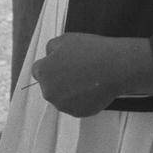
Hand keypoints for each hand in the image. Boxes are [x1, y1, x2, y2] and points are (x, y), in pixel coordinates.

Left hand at [32, 33, 152, 116]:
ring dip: (69, 91)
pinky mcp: (78, 113)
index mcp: (43, 72)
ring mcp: (63, 104)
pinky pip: (75, 106)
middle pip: (49, 86)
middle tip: (75, 71)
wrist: (114, 67)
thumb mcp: (65, 39)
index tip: (60, 64)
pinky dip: (81, 99)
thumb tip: (50, 55)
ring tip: (85, 79)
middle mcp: (49, 92)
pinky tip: (90, 88)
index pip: (38, 71)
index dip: (50, 66)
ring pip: (62, 97)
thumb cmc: (91, 52)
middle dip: (58, 79)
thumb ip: (50, 48)